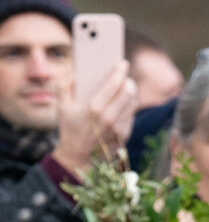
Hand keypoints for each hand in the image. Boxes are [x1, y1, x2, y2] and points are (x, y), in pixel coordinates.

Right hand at [52, 60, 136, 178]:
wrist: (78, 159)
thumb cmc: (69, 129)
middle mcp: (110, 118)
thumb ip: (65, 84)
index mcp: (94, 108)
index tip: (124, 62)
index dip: (121, 70)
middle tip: (125, 76)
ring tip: (126, 86)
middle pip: (129, 91)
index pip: (115, 83)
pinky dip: (129, 105)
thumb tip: (77, 71)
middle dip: (128, 80)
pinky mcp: (125, 136)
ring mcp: (120, 128)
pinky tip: (124, 101)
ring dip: (131, 92)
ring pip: (133, 103)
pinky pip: (131, 115)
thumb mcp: (61, 105)